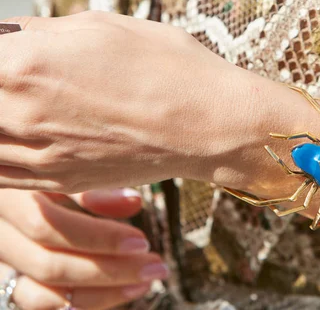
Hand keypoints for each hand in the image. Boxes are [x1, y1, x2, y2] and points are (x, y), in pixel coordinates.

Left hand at [0, 11, 264, 192]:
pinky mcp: (58, 179)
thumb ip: (42, 31)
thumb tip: (9, 35)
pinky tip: (13, 135)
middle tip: (16, 72)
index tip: (8, 46)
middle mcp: (20, 112)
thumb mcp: (104, 27)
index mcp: (26, 63)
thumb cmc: (169, 67)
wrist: (210, 125)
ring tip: (18, 103)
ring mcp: (37, 154)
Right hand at [0, 188, 167, 308]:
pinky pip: (39, 303)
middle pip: (49, 266)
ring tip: (144, 283)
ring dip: (99, 294)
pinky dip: (80, 304)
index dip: (97, 237)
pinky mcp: (7, 282)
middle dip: (109, 271)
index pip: (50, 226)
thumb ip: (91, 186)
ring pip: (41, 295)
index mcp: (9, 198)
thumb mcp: (62, 170)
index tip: (142, 242)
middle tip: (156, 267)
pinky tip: (117, 294)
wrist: (11, 195)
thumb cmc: (43, 172)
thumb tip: (133, 203)